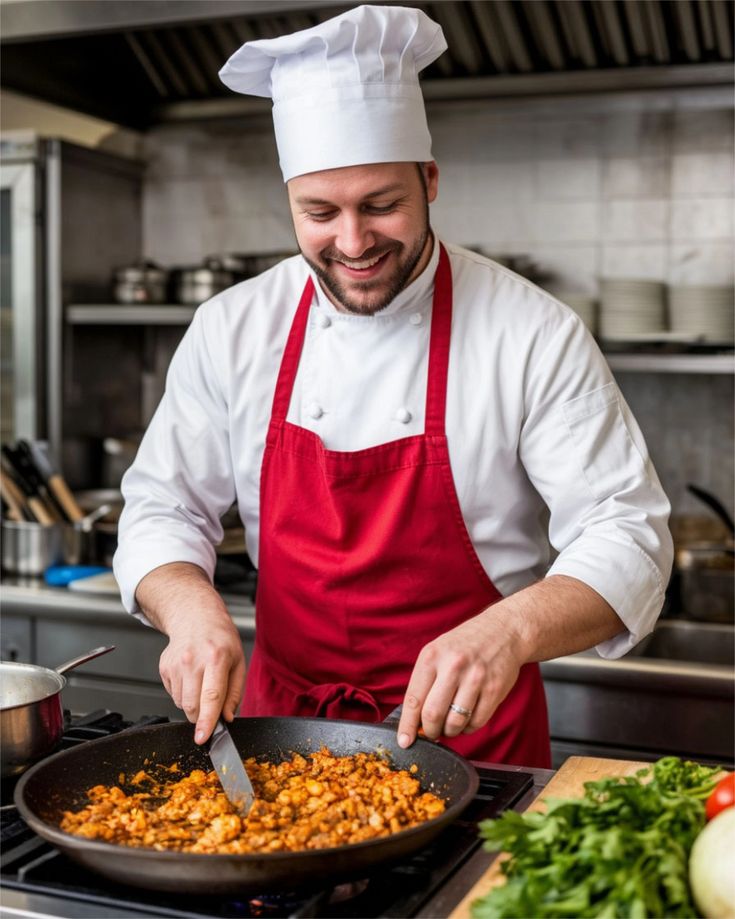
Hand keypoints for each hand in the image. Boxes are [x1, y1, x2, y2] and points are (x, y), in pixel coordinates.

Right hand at [158, 604, 245, 744]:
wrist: (196, 618)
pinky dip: (183, 694)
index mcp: (216, 658)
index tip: (202, 738)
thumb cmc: (221, 640)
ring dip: (192, 704)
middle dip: (201, 716)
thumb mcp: (238, 662)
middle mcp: (192, 661)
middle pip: (192, 706)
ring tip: (201, 682)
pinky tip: (190, 677)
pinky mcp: (164, 668)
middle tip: (211, 706)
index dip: (207, 720)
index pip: (211, 695)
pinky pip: (173, 695)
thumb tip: (227, 717)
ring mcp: (175, 665)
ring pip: (180, 704)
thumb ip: (234, 693)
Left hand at [396, 606, 523, 748]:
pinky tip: (467, 718)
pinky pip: (476, 722)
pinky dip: (468, 728)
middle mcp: (453, 666)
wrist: (503, 631)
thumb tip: (414, 719)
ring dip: (450, 731)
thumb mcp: (437, 651)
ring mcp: (475, 678)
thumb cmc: (464, 644)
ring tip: (450, 724)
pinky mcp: (494, 689)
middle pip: (433, 715)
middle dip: (430, 731)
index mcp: (432, 656)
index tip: (404, 741)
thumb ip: (425, 682)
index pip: (414, 699)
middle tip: (432, 732)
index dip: (407, 725)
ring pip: (455, 723)